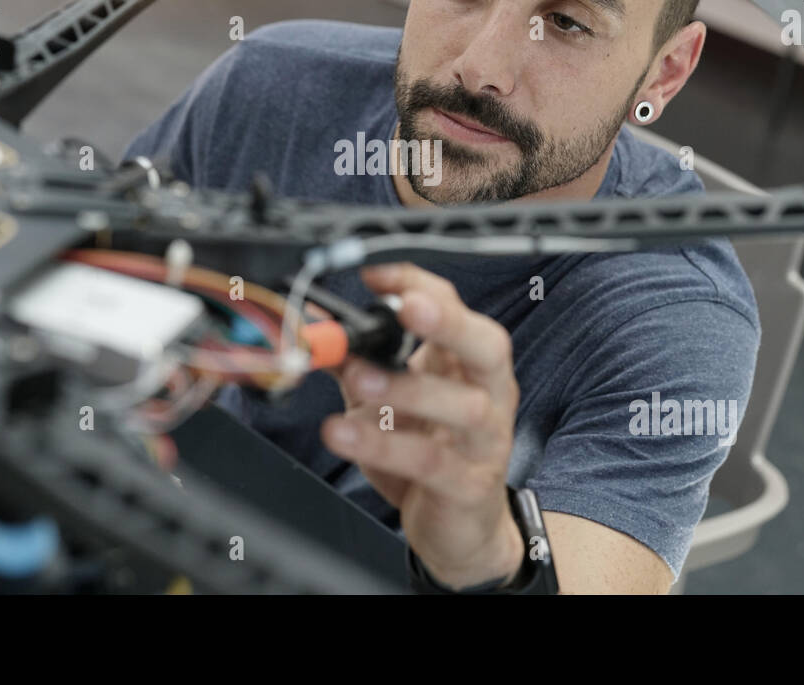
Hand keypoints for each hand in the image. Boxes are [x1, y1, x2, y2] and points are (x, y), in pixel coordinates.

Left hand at [321, 263, 523, 588]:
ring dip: (408, 388)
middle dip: (448, 322)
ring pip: (463, 407)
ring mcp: (486, 441)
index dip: (417, 285)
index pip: (454, 307)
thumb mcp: (386, 400)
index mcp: (469, 363)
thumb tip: (313, 330)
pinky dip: (387, 445)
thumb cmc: (428, 449)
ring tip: (356, 378)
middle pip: (487, 346)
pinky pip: (433, 462)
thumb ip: (356, 363)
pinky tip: (344, 432)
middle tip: (407, 308)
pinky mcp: (469, 486)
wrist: (459, 529)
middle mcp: (489, 394)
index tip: (375, 274)